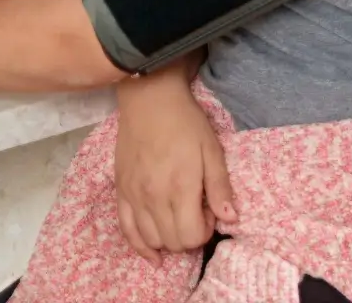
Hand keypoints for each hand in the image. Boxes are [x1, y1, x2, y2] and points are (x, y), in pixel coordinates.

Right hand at [113, 68, 234, 258]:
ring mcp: (133, 195)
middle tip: (194, 211)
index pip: (191, 236)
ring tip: (176, 218)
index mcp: (179, 187)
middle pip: (172, 242)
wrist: (150, 98)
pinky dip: (139, 246)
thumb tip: (231, 219)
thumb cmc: (186, 122)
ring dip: (167, 239)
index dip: (204, 230)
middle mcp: (153, 196)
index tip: (207, 210)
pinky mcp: (120, 190)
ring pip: (149, 239)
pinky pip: (126, 229)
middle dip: (188, 235)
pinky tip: (152, 253)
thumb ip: (220, 187)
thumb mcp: (212, 150)